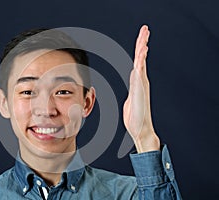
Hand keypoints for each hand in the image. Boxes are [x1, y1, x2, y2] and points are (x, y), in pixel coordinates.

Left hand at [123, 25, 159, 152]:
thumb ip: (132, 93)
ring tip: (145, 33)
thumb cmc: (135, 117)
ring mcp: (141, 83)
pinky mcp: (140, 88)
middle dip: (142, 43)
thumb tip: (132, 89)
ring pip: (141, 61)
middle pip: (141, 58)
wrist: (140, 129)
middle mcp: (140, 81)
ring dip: (142, 46)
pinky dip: (141, 59)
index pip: (138, 62)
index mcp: (137, 83)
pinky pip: (140, 70)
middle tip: (145, 29)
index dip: (140, 50)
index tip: (142, 40)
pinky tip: (143, 50)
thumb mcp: (130, 101)